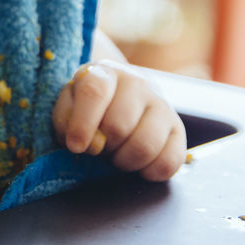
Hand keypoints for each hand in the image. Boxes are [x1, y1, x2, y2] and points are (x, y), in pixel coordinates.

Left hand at [51, 60, 185, 181]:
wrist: (120, 98)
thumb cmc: (89, 107)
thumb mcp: (68, 106)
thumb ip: (66, 121)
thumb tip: (84, 143)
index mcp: (105, 72)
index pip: (95, 91)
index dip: (83, 124)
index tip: (75, 146)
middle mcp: (137, 82)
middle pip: (119, 125)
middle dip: (104, 147)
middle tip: (99, 148)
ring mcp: (161, 103)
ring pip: (145, 145)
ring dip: (125, 161)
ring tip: (116, 155)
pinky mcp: (178, 128)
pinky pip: (170, 161)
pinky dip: (150, 172)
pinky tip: (138, 165)